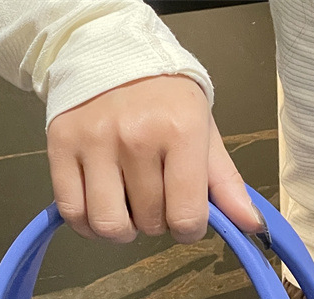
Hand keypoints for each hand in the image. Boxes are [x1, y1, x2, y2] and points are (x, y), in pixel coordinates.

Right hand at [47, 74, 263, 243]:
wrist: (114, 54)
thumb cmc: (167, 102)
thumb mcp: (205, 135)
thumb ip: (227, 185)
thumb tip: (253, 227)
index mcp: (180, 132)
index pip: (186, 217)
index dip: (189, 230)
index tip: (187, 216)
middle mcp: (136, 136)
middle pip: (150, 223)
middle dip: (158, 222)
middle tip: (156, 197)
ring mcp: (95, 140)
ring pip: (109, 225)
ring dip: (124, 229)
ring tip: (130, 206)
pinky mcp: (60, 145)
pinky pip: (73, 212)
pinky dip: (88, 224)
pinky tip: (102, 208)